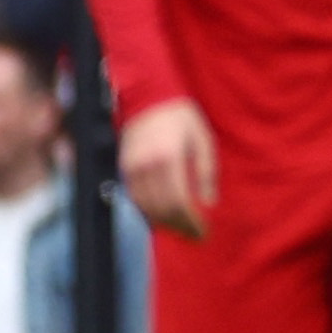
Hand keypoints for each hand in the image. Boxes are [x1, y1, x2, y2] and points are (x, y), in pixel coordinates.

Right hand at [120, 99, 218, 238]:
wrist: (148, 97)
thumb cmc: (181, 118)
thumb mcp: (203, 140)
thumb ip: (206, 172)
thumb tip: (208, 203)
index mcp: (169, 157)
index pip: (177, 201)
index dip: (190, 220)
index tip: (203, 230)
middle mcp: (146, 165)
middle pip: (161, 208)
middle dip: (179, 226)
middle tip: (195, 235)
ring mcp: (131, 167)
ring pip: (146, 206)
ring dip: (165, 222)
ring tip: (182, 229)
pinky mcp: (122, 167)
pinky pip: (134, 198)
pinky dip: (148, 211)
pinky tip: (163, 217)